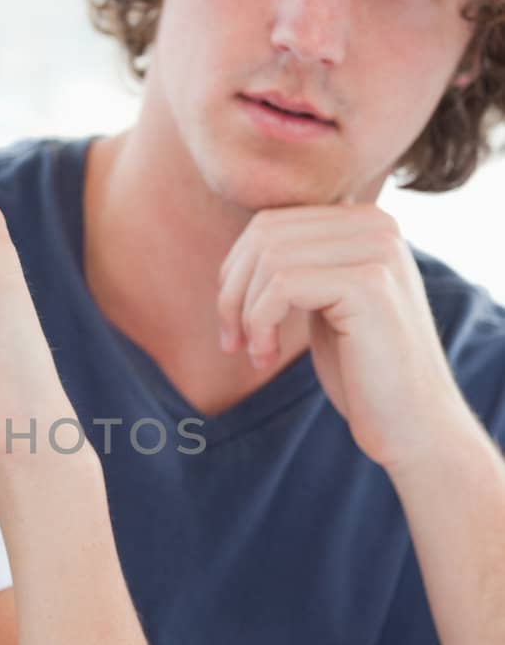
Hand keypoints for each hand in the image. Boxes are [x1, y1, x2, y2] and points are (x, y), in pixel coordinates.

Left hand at [216, 202, 471, 471]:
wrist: (413, 424)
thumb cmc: (362, 371)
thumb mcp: (325, 303)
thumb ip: (301, 264)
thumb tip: (251, 235)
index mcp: (365, 223)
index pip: (271, 221)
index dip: (236, 271)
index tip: (233, 322)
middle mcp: (377, 224)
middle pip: (265, 233)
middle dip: (232, 290)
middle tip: (232, 341)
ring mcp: (377, 250)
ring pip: (269, 258)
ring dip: (243, 312)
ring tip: (254, 354)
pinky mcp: (369, 284)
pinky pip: (281, 285)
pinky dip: (259, 324)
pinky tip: (267, 358)